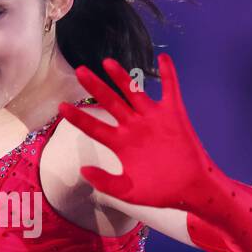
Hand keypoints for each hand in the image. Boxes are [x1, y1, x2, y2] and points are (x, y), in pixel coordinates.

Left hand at [56, 53, 220, 213]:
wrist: (189, 190)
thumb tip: (83, 170)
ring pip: (134, 92)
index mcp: (120, 143)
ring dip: (122, 77)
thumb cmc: (160, 192)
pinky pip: (171, 90)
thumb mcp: (128, 192)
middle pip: (110, 102)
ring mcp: (153, 118)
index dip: (78, 117)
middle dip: (96, 86)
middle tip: (80, 70)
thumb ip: (105, 182)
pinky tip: (163, 58)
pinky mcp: (173, 114)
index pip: (94, 126)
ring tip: (108, 62)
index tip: (61, 107)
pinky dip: (168, 74)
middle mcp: (134, 126)